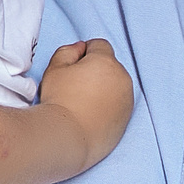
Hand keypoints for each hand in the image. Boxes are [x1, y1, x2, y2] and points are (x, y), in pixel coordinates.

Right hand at [39, 38, 132, 167]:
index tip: (73, 67)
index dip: (84, 53)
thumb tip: (80, 48)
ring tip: (83, 103)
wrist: (68, 137)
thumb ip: (68, 51)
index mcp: (106, 62)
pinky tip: (92, 114)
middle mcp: (122, 77)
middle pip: (110, 65)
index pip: (99, 45)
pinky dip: (109, 105)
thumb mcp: (55, 68)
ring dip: (104, 87)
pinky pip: (119, 103)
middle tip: (76, 86)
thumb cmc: (59, 101)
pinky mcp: (127, 118)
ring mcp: (127, 99)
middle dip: (96, 70)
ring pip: (116, 84)